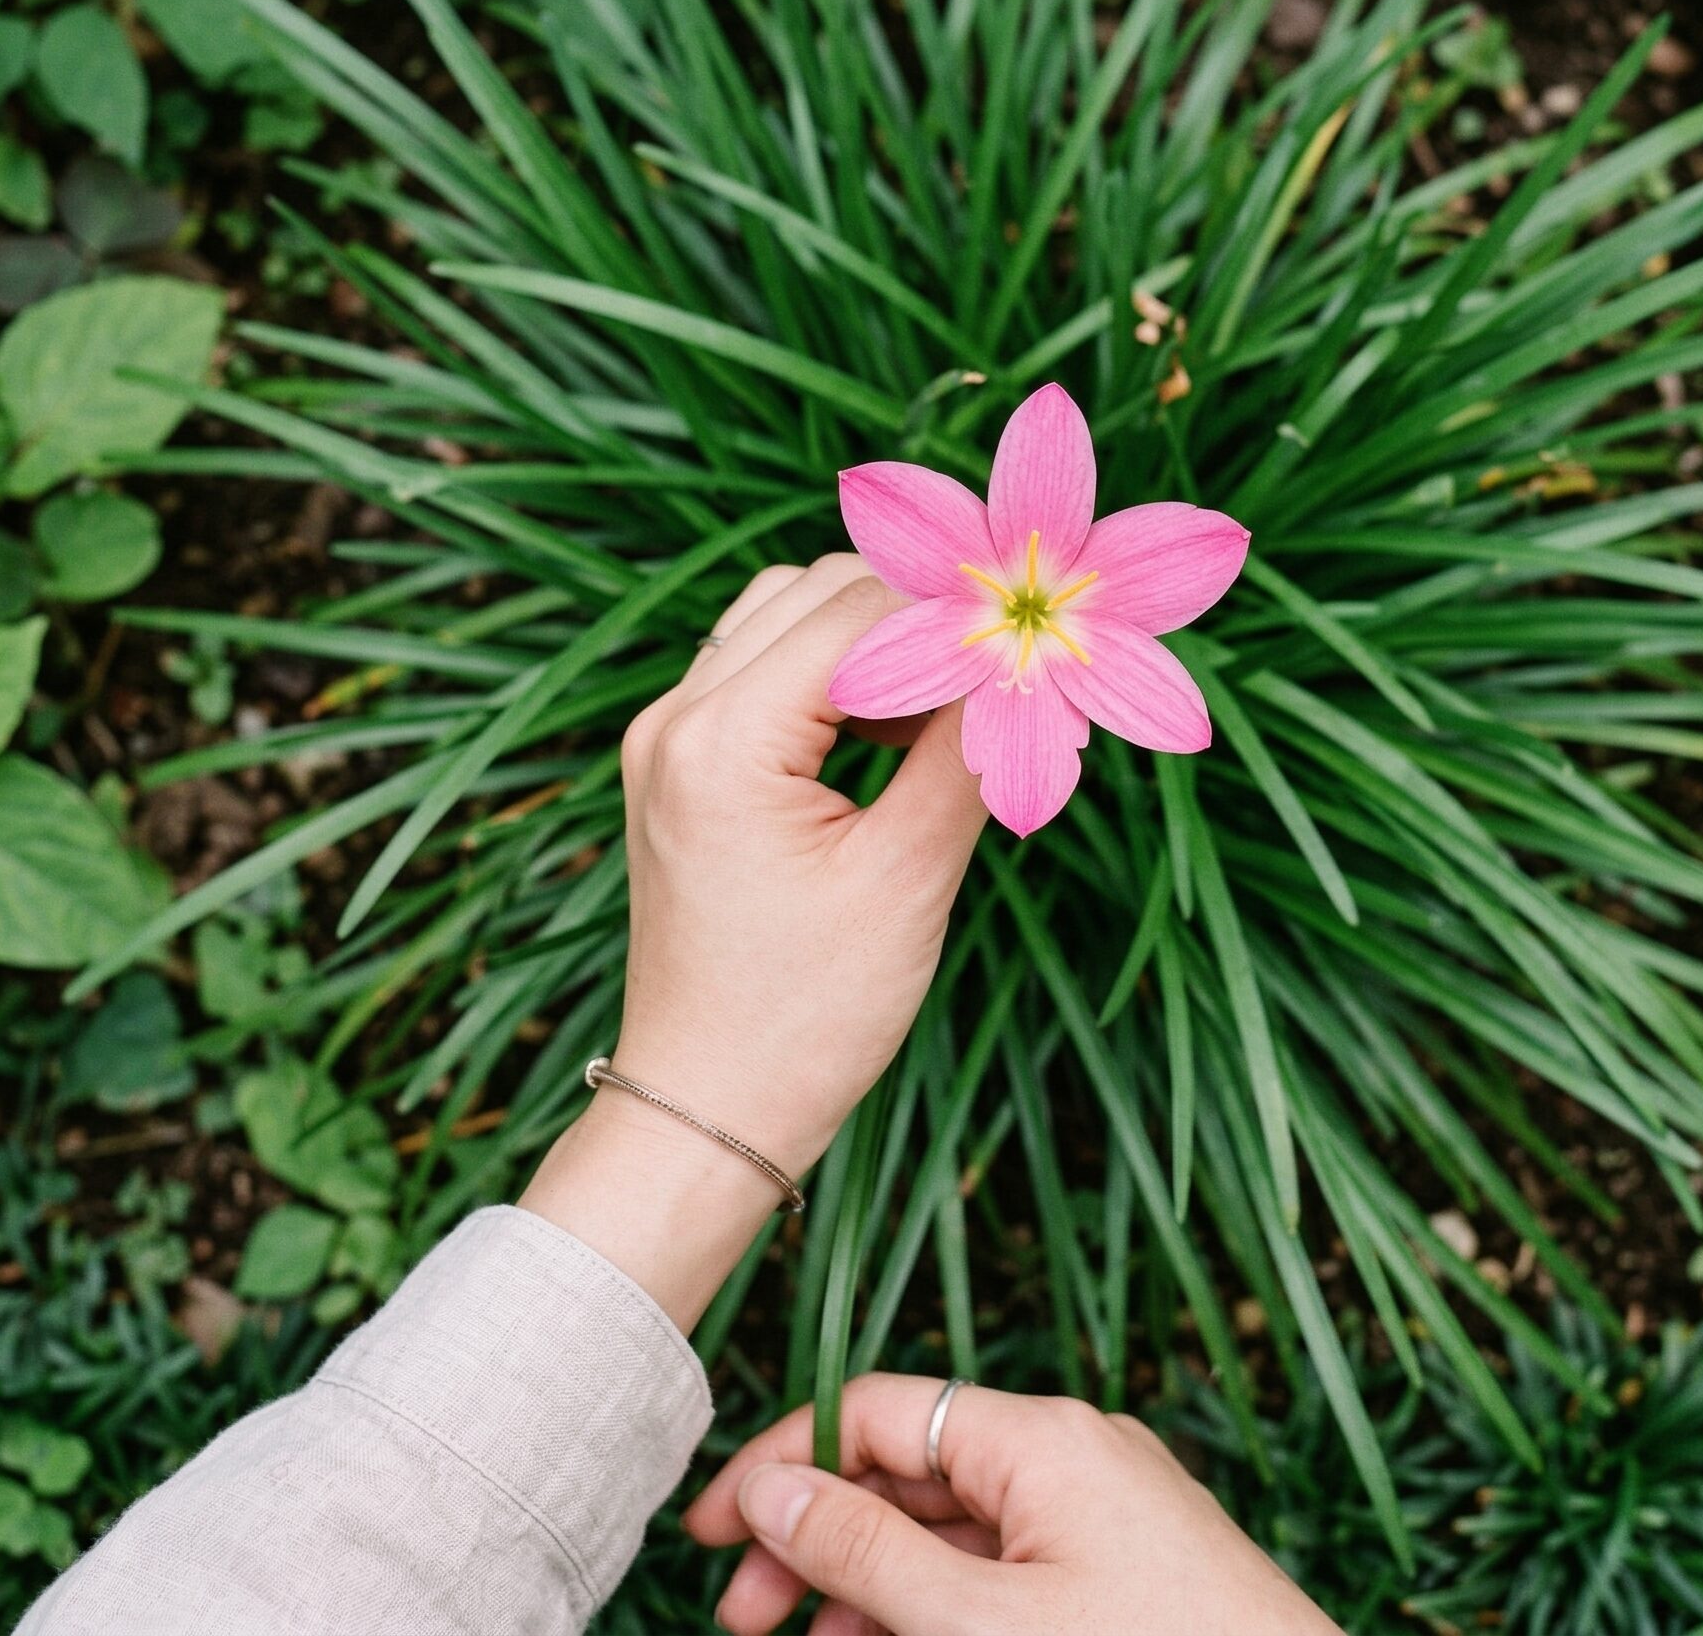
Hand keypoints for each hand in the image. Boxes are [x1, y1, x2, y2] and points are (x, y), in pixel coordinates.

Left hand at [521, 555, 985, 1326]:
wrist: (708, 1111)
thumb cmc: (808, 1019)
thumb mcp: (908, 880)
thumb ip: (967, 752)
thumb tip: (1023, 662)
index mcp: (721, 742)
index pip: (857, 612)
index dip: (958, 612)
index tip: (1038, 628)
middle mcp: (675, 718)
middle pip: (814, 590)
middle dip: (916, 615)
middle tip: (1004, 662)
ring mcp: (665, 737)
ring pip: (782, 616)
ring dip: (871, 643)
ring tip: (945, 709)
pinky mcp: (677, 764)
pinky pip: (758, 670)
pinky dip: (830, 678)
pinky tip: (892, 735)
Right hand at [686, 1375, 1344, 1635]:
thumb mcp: (978, 1623)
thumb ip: (867, 1551)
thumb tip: (770, 1486)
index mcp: (1039, 1438)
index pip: (879, 1409)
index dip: (785, 1461)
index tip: (712, 1531)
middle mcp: (1071, 1453)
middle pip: (911, 1470)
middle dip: (818, 1536)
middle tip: (740, 1617)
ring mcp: (1103, 1513)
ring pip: (954, 1529)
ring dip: (870, 1584)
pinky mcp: (1124, 1571)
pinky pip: (1005, 1569)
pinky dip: (939, 1606)